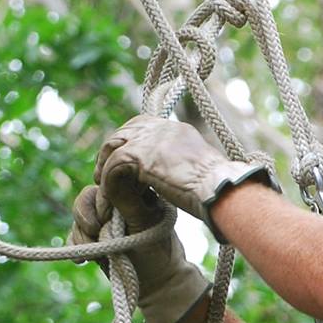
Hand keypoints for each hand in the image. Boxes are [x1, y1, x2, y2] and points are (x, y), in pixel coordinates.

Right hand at [69, 178, 208, 322]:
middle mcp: (118, 201)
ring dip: (82, 233)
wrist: (156, 285)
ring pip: (79, 214)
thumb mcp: (144, 221)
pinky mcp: (94, 236)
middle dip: (88, 215)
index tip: (106, 211)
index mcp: (136, 189)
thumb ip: (125, 197)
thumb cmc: (157, 251)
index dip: (101, 192)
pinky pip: (74, 232)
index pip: (108, 176)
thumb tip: (110, 171)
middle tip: (99, 231)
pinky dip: (75, 245)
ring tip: (94, 252)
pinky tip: (82, 259)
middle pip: (88, 195)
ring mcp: (105, 219)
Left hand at [95, 113, 278, 237]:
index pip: (141, 125)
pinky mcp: (141, 155)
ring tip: (102, 186)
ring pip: (113, 145)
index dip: (127, 143)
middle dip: (110, 152)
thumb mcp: (195, 169)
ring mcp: (151, 139)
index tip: (121, 163)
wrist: (220, 189)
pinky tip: (110, 197)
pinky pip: (113, 165)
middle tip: (104, 174)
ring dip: (105, 166)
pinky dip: (108, 182)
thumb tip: (170, 175)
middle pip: (124, 131)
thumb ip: (177, 164)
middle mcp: (162, 127)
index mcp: (175, 129)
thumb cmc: (218, 190)